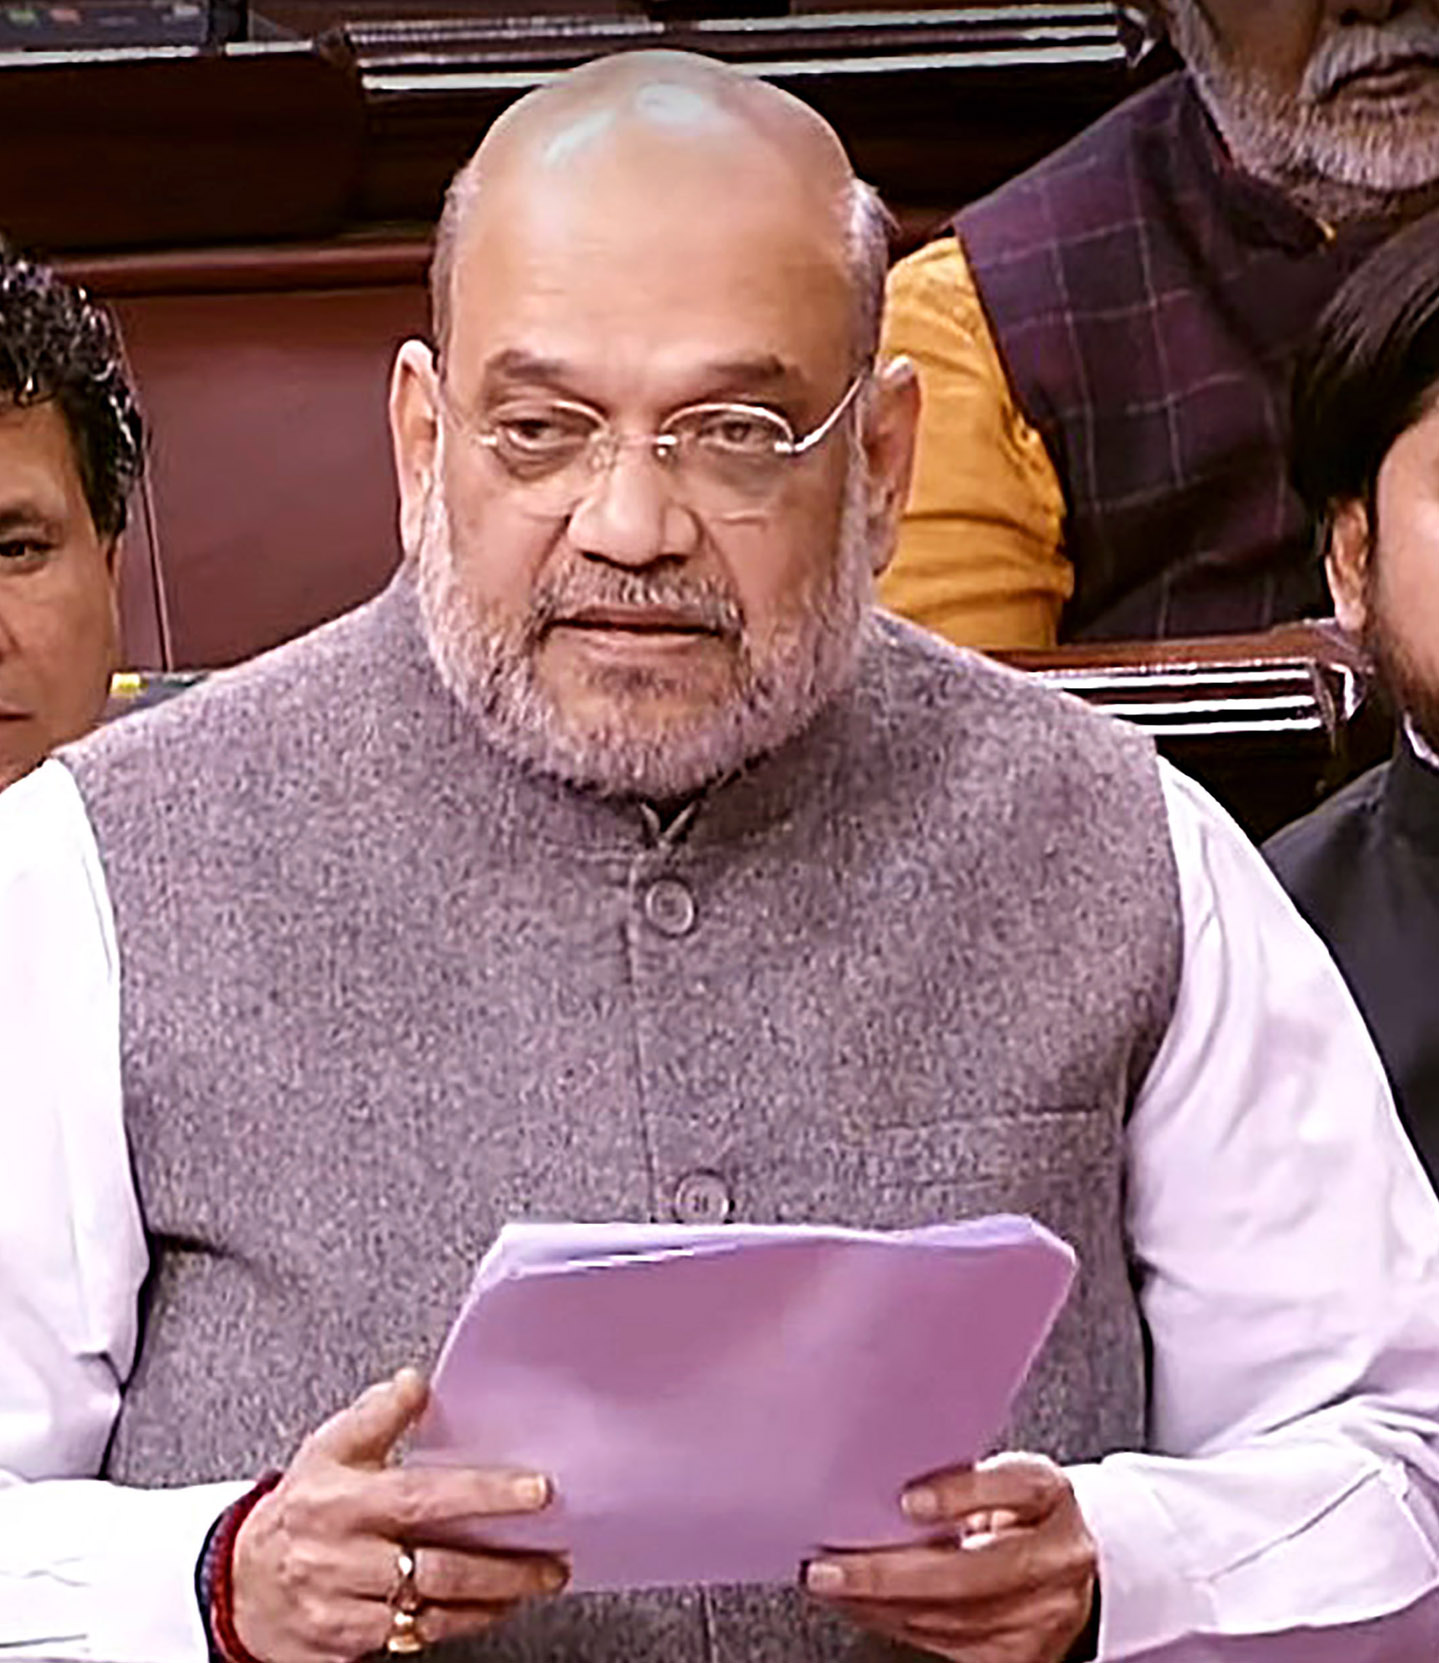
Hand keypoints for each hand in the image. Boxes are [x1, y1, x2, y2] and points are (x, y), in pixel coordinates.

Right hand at [231, 1368, 567, 1662]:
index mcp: (339, 1503)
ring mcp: (343, 1611)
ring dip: (492, 1600)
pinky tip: (488, 1608)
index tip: (535, 1491)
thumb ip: (376, 1414)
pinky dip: (458, 1624)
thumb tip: (417, 1383)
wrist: (240, 1582)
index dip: (483, 1495)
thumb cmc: (299, 1508)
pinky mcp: (347, 1648)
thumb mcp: (326, 1447)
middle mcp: (342, 1560)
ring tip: (536, 1581)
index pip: (422, 1497)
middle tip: (553, 1557)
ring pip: (431, 1614)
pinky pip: (415, 1641)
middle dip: (504, 1567)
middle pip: (437, 1568)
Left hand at [802, 1453, 1096, 1662]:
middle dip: (891, 1575)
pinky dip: (895, 1623)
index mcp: (1049, 1494)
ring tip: (832, 1586)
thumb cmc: (1018, 1507)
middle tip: (831, 1568)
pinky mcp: (1022, 1654)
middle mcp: (1057, 1557)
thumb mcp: (1001, 1473)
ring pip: (952, 1618)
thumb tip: (880, 1471)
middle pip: (972, 1574)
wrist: (1066, 1561)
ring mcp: (1044, 1615)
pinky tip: (862, 1607)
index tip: (907, 1500)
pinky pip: (946, 1644)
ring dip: (880, 1604)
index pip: (1012, 1487)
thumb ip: (958, 1473)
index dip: (962, 1494)